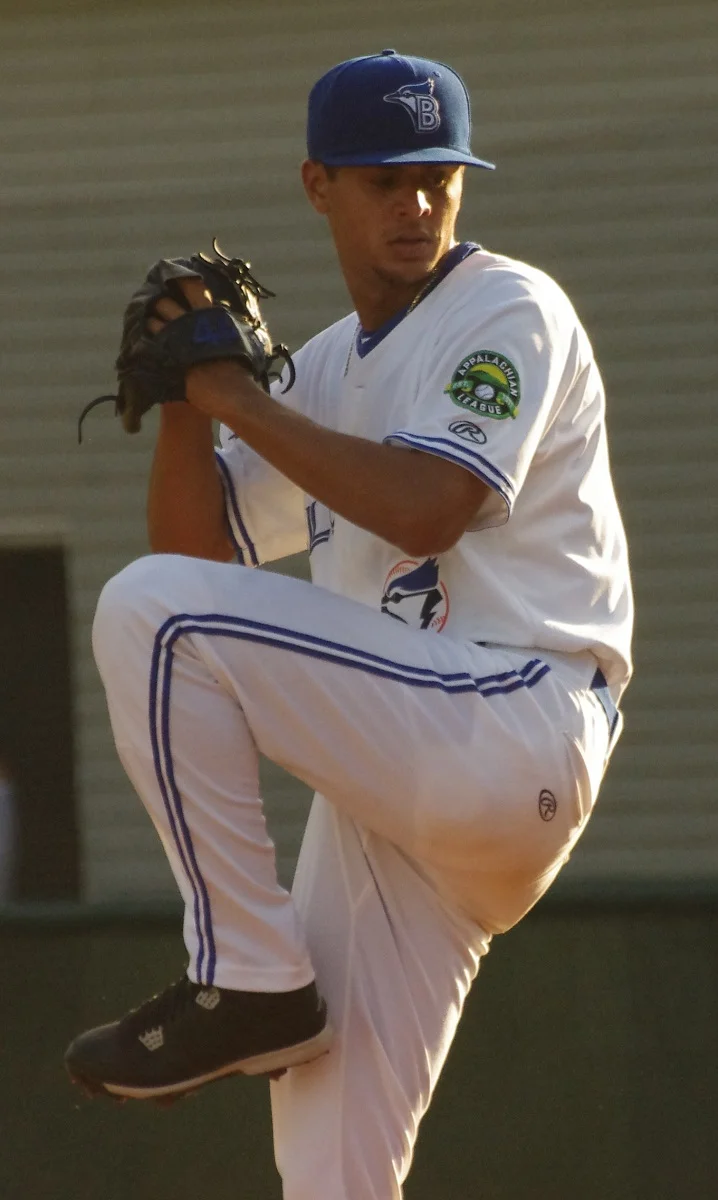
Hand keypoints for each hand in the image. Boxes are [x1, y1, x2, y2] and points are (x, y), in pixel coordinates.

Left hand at [148, 279, 258, 423]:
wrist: (230, 392)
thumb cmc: (241, 368)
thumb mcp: (243, 339)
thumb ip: (231, 327)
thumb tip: (229, 317)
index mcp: (210, 314)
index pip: (192, 288)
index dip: (181, 282)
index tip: (175, 281)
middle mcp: (190, 322)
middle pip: (165, 303)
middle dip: (159, 304)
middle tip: (158, 307)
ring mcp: (176, 338)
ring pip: (153, 321)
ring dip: (151, 322)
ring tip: (152, 327)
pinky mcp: (166, 356)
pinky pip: (148, 343)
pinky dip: (146, 342)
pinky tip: (147, 346)